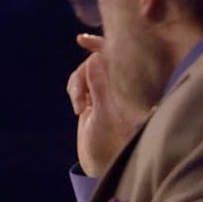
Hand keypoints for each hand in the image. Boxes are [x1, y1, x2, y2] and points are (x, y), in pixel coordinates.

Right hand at [67, 33, 149, 176]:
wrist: (100, 161)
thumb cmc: (108, 141)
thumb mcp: (102, 113)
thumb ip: (99, 85)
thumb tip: (96, 58)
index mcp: (127, 85)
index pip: (116, 55)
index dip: (100, 44)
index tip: (81, 40)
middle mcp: (118, 85)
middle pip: (97, 61)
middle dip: (82, 75)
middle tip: (77, 97)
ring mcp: (106, 91)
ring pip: (86, 72)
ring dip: (77, 85)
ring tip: (79, 107)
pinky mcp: (95, 97)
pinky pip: (81, 82)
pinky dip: (74, 89)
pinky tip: (77, 106)